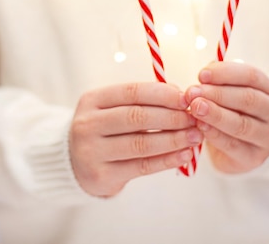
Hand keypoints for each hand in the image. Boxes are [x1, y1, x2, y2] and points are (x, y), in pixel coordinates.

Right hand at [70, 82, 202, 197]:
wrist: (74, 164)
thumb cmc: (104, 130)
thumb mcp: (113, 109)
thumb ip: (142, 101)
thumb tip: (180, 94)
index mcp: (92, 100)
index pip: (132, 92)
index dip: (162, 94)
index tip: (186, 99)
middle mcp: (88, 124)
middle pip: (136, 117)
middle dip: (171, 117)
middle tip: (195, 118)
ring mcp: (91, 151)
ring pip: (140, 144)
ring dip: (173, 139)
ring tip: (195, 136)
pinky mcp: (101, 176)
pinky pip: (141, 166)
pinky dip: (166, 160)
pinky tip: (184, 155)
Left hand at [185, 62, 268, 173]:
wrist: (244, 148)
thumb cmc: (235, 112)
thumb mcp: (232, 92)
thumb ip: (220, 82)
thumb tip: (204, 76)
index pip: (251, 76)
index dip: (225, 73)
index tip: (201, 74)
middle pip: (248, 99)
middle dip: (217, 94)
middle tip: (193, 92)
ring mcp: (268, 137)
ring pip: (241, 124)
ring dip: (215, 114)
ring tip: (195, 107)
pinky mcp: (254, 158)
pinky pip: (233, 145)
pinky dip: (214, 134)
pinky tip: (200, 126)